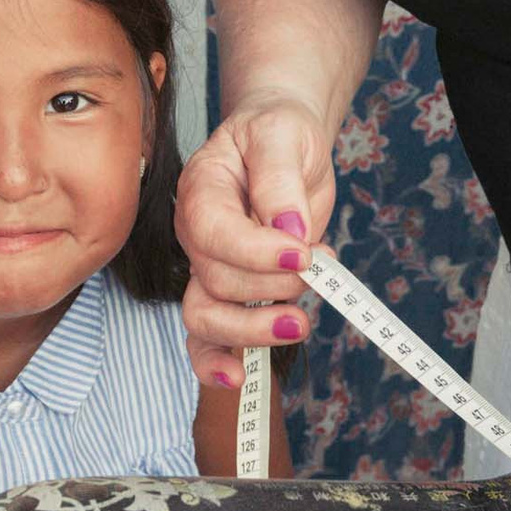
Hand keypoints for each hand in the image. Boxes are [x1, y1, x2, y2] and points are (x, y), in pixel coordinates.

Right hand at [175, 96, 337, 390]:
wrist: (283, 141)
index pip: (215, 233)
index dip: (257, 253)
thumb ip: (280, 179)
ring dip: (254, 330)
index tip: (303, 254)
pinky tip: (239, 378)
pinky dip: (216, 364)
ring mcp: (209, 266)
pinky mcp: (230, 291)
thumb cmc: (279, 133)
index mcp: (202, 190)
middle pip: (217, 281)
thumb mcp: (284, 135)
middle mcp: (196, 234)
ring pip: (207, 318)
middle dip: (271, 285)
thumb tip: (288, 228)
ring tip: (300, 322)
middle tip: (314, 264)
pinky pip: (207, 338)